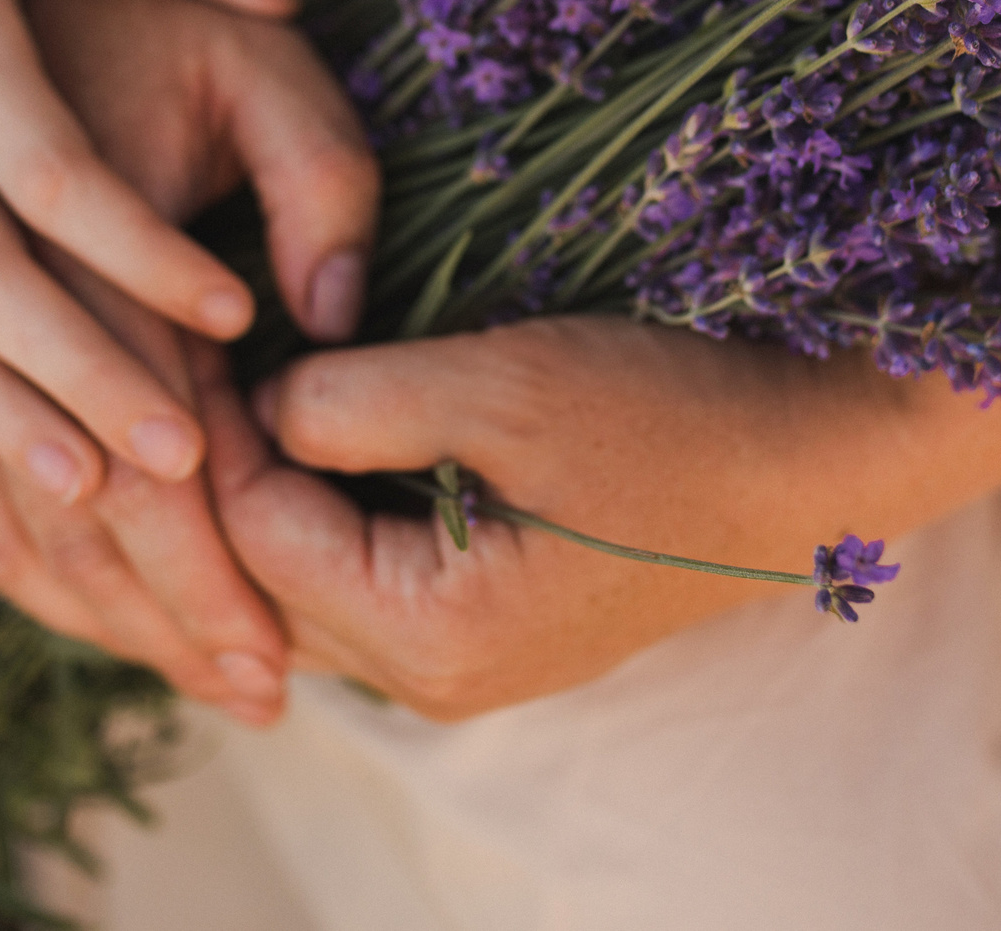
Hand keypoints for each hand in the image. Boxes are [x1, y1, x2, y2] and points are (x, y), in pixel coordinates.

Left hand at [213, 316, 1000, 721]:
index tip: (192, 322)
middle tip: (195, 344)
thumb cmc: (669, 414)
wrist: (808, 459)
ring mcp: (461, 662)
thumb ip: (356, 400)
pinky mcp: (487, 625)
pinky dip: (325, 505)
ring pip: (306, 582)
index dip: (213, 426)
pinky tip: (316, 426)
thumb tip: (256, 401)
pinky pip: (361, 575)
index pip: (253, 533)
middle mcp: (432, 678)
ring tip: (244, 375)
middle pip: (263, 577)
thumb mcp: (504, 385)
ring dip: (271, 488)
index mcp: (429, 634)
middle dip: (224, 468)